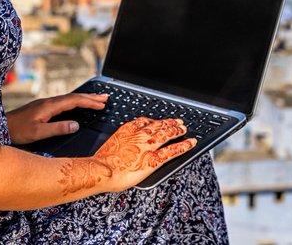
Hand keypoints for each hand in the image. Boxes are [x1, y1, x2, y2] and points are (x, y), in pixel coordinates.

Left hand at [7, 93, 107, 144]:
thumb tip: (76, 125)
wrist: (0, 127)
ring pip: (68, 99)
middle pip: (73, 97)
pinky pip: (63, 102)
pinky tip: (76, 105)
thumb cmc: (17, 131)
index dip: (89, 102)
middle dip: (90, 97)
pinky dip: (74, 102)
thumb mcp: (38, 133)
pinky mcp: (41, 108)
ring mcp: (44, 104)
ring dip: (83, 99)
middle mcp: (47, 102)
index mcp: (49, 106)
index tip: (102, 104)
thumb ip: (57, 128)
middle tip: (105, 97)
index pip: (73, 101)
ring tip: (96, 100)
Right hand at [59, 117, 196, 193]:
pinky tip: (190, 143)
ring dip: (178, 130)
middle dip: (170, 123)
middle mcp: (141, 135)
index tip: (160, 121)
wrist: (102, 171)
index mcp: (129, 130)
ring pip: (168, 134)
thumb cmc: (103, 162)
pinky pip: (173, 150)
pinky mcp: (154, 160)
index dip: (156, 121)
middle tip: (179, 123)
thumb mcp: (113, 143)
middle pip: (160, 125)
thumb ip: (124, 140)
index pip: (147, 121)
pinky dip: (183, 146)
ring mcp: (148, 147)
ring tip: (184, 129)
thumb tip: (129, 143)